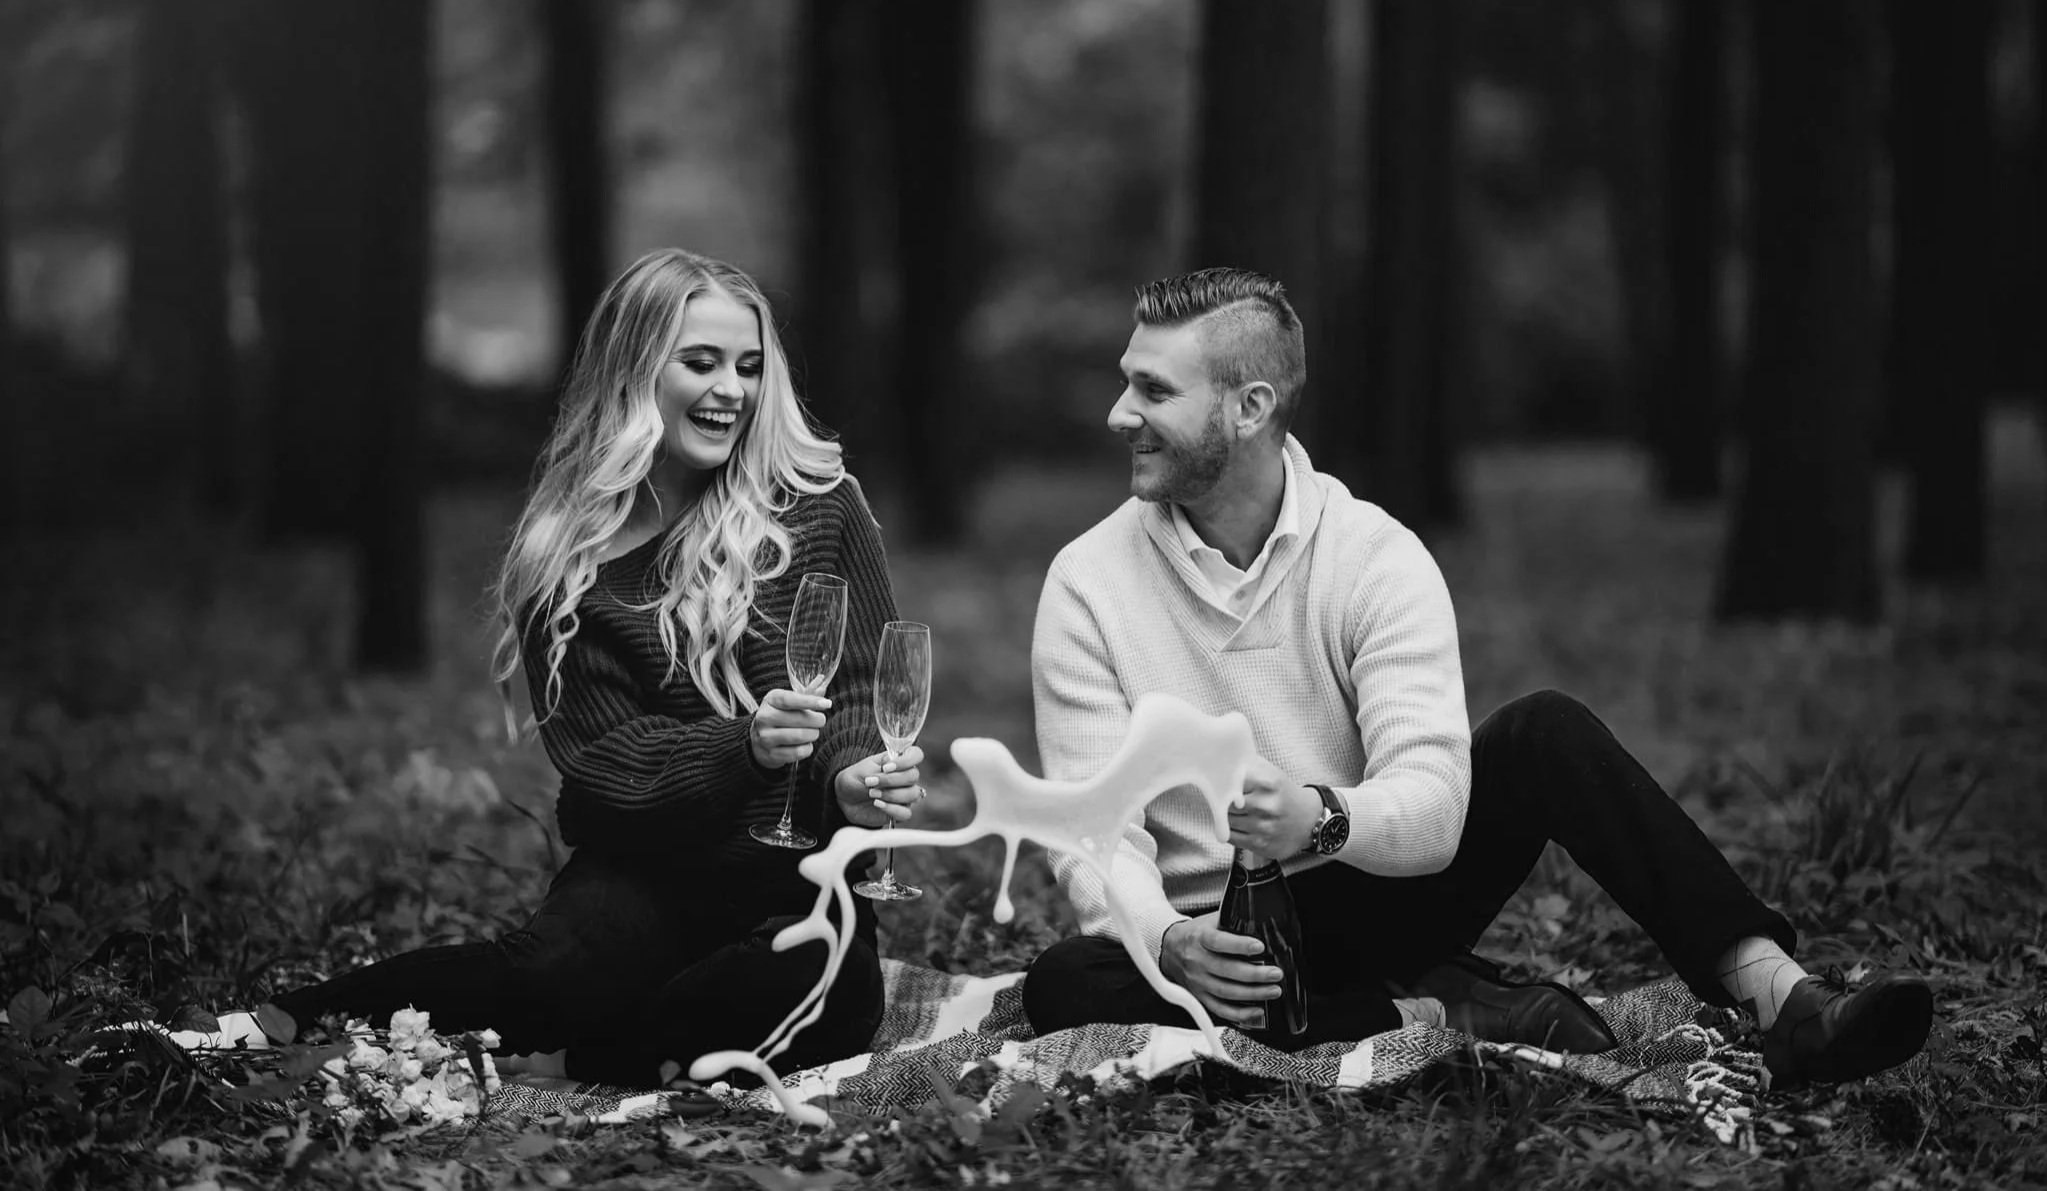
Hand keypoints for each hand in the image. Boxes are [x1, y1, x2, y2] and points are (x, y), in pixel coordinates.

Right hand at [750, 688, 830, 769]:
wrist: (757, 741)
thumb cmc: (779, 716)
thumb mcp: (787, 702)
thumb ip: (806, 694)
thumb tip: (822, 682)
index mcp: (770, 700)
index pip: (790, 699)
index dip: (810, 701)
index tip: (827, 704)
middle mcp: (764, 718)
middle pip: (799, 719)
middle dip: (817, 720)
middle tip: (820, 721)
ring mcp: (765, 737)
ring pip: (800, 736)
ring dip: (813, 734)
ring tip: (812, 732)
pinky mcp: (771, 755)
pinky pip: (799, 752)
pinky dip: (808, 748)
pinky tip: (804, 744)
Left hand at [834, 746, 924, 827]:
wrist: (844, 798)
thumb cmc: (856, 779)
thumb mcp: (864, 769)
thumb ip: (881, 770)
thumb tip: (893, 772)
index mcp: (899, 762)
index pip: (916, 755)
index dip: (906, 761)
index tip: (886, 768)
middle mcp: (905, 778)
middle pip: (914, 776)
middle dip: (891, 780)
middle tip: (870, 782)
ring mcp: (905, 796)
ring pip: (913, 794)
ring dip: (891, 794)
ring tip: (872, 793)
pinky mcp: (900, 812)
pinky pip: (906, 813)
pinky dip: (892, 809)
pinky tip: (877, 804)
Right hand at [1159, 912, 1281, 1026]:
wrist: (1169, 949)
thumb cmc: (1195, 934)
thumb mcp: (1210, 920)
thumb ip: (1231, 919)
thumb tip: (1259, 920)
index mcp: (1199, 938)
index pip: (1218, 942)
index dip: (1239, 945)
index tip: (1259, 946)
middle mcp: (1197, 960)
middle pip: (1226, 970)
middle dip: (1255, 974)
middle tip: (1275, 974)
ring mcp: (1197, 981)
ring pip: (1225, 992)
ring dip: (1252, 994)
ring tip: (1273, 990)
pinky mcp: (1199, 996)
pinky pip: (1219, 1009)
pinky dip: (1239, 1013)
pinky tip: (1257, 1010)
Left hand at [1226, 755, 1318, 859]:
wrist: (1309, 820)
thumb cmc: (1283, 794)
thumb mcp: (1272, 774)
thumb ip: (1248, 764)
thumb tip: (1224, 760)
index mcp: (1269, 783)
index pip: (1232, 781)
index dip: (1223, 783)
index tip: (1220, 783)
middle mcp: (1267, 806)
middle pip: (1226, 803)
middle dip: (1222, 801)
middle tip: (1224, 799)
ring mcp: (1264, 827)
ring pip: (1226, 821)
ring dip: (1224, 817)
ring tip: (1233, 812)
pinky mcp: (1260, 845)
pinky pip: (1230, 837)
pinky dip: (1228, 831)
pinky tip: (1237, 825)